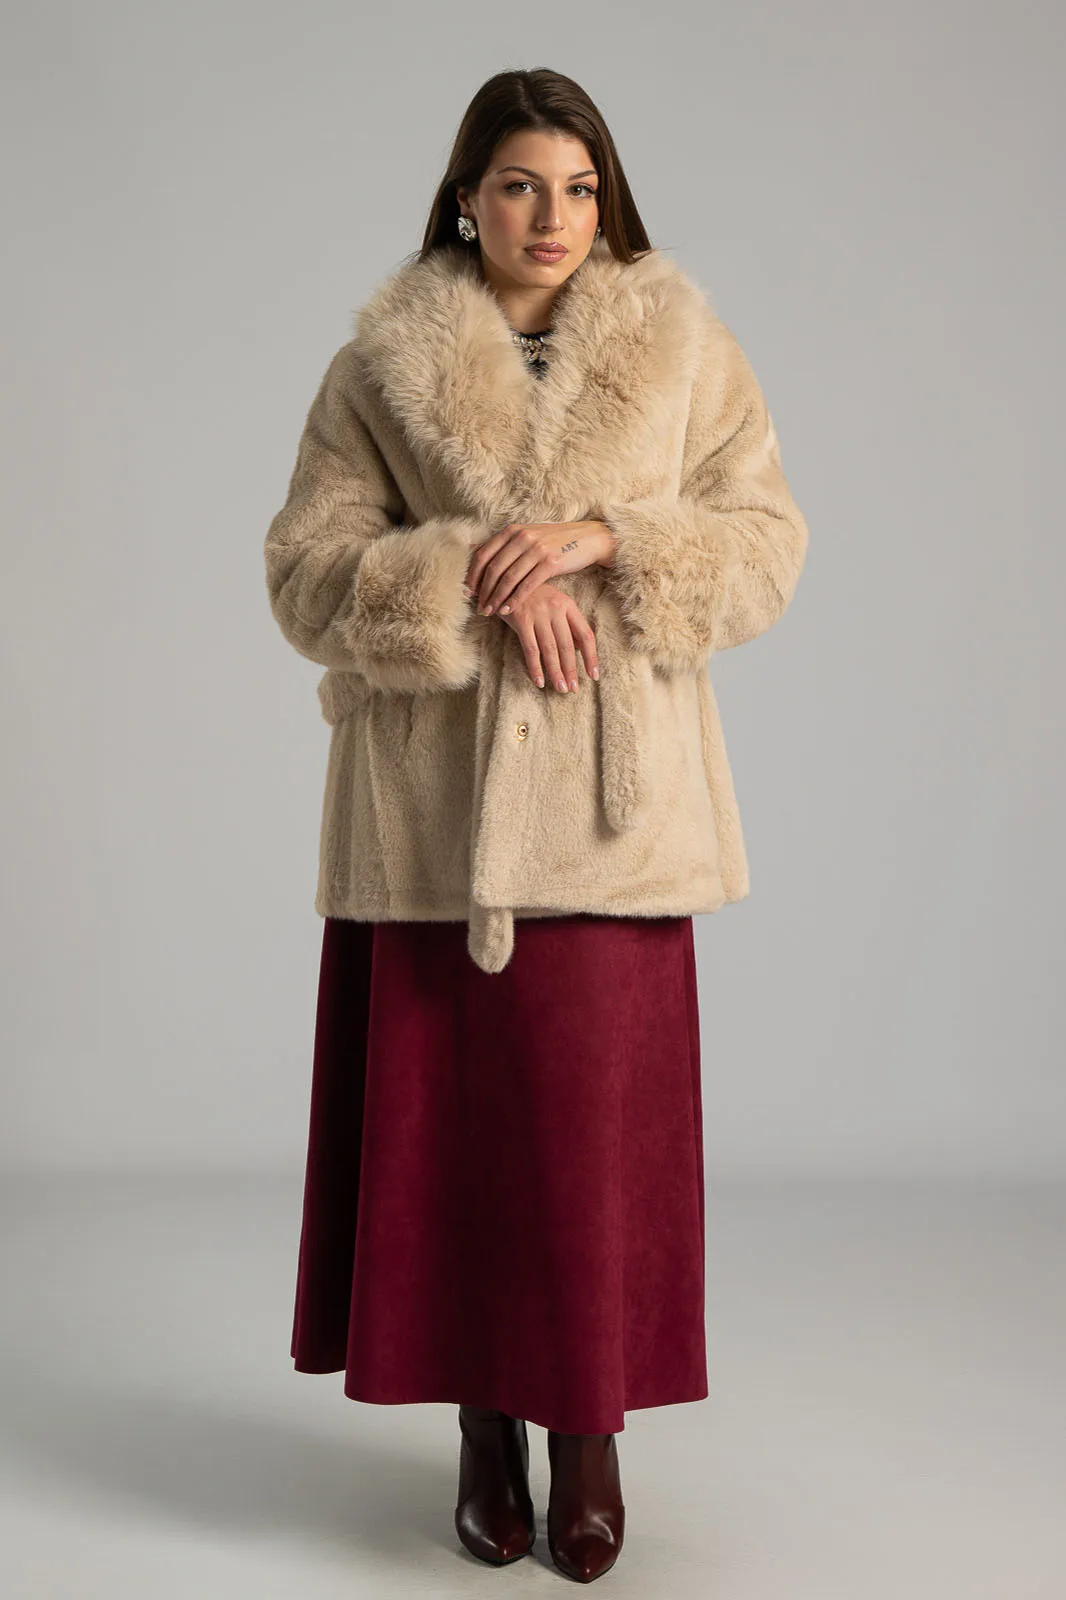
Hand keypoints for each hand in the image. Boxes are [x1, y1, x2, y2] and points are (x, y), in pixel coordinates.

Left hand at [465, 519, 614, 616]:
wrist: (587, 538)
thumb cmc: (554, 541)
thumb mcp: (527, 535)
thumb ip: (504, 544)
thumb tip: (473, 549)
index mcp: (512, 530)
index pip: (483, 554)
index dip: (473, 574)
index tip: (468, 592)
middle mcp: (522, 537)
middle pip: (493, 568)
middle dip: (483, 591)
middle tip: (478, 607)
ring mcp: (536, 549)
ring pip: (508, 578)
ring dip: (496, 598)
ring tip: (489, 612)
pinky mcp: (550, 562)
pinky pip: (527, 585)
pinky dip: (515, 600)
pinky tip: (508, 611)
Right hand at [497, 582, 598, 692]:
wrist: (506, 578)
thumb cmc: (532, 593)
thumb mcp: (553, 601)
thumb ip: (566, 622)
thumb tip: (579, 649)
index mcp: (568, 605)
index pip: (585, 635)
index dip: (591, 657)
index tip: (593, 675)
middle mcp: (556, 609)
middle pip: (568, 646)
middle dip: (571, 670)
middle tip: (573, 689)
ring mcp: (538, 614)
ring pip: (550, 650)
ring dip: (556, 672)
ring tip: (561, 688)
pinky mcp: (521, 620)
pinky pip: (531, 649)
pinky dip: (535, 667)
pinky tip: (539, 681)